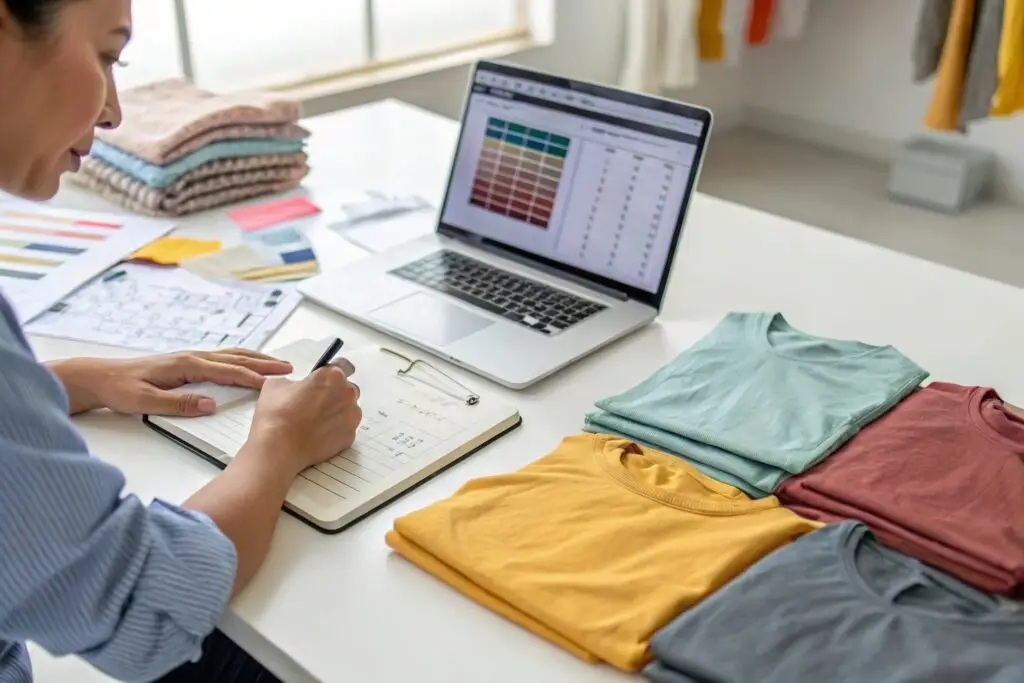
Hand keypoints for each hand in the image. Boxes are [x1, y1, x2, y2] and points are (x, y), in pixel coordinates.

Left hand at [49, 349, 292, 415]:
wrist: (99, 377)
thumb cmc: (120, 388)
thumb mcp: (146, 402)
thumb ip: (180, 404)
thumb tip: (211, 405)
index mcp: (186, 365)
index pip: (227, 371)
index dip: (252, 377)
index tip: (274, 382)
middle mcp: (191, 357)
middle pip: (235, 357)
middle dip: (263, 363)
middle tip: (288, 368)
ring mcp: (190, 357)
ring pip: (231, 355)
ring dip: (256, 358)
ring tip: (277, 364)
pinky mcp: (186, 362)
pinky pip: (222, 358)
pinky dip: (241, 359)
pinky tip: (246, 363)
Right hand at [244, 359, 361, 477]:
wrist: (279, 447)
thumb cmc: (277, 414)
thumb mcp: (276, 384)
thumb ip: (294, 380)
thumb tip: (297, 387)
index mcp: (332, 376)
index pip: (343, 365)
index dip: (333, 372)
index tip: (328, 377)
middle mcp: (347, 394)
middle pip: (347, 389)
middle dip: (334, 393)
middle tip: (315, 402)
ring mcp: (351, 417)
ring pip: (349, 409)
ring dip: (337, 411)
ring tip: (315, 420)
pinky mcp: (350, 436)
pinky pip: (346, 428)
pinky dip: (336, 429)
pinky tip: (318, 433)